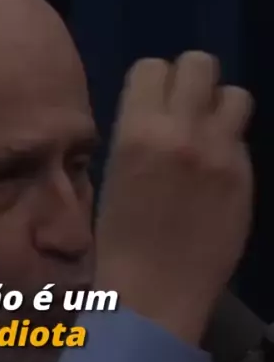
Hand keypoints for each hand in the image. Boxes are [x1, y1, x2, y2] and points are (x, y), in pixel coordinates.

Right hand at [95, 51, 252, 344]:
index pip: (152, 67)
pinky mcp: (245, 179)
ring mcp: (222, 155)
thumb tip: (160, 118)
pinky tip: (216, 180)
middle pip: (200, 64)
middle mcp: (184, 132)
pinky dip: (229, 150)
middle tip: (184, 112)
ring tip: (208, 137)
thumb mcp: (115, 177)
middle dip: (191, 82)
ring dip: (220, 109)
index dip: (153, 83)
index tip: (152, 105)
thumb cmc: (118, 244)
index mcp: (138, 132)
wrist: (154, 296)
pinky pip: (241, 142)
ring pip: (236, 95)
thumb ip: (141, 138)